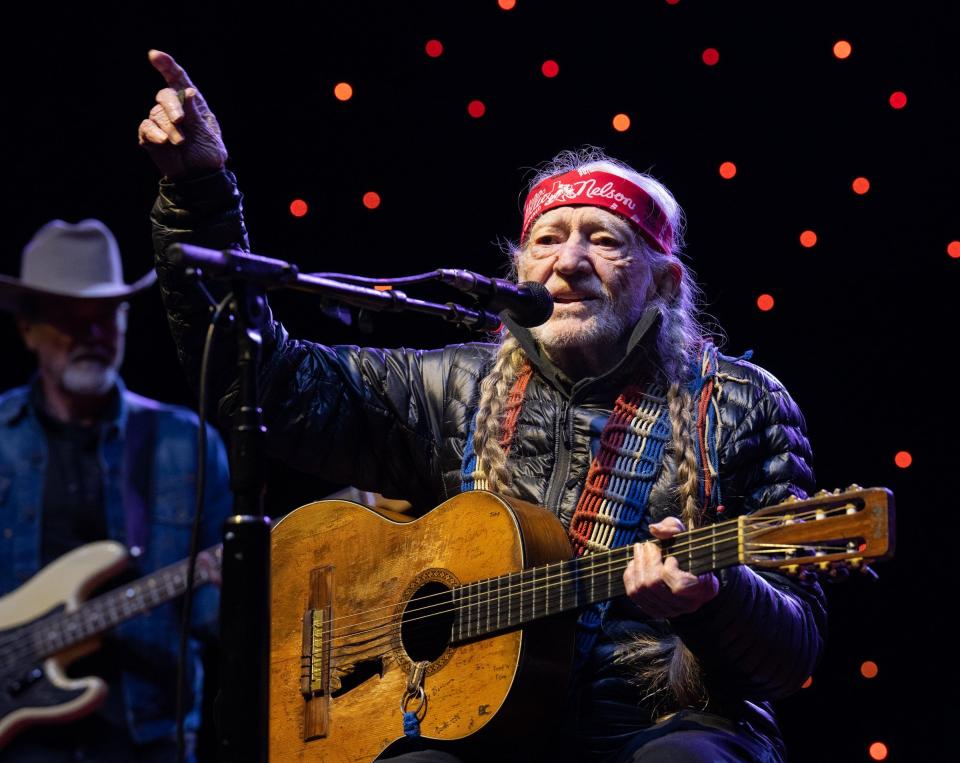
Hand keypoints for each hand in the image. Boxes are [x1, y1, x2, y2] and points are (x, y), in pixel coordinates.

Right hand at [138, 49, 227, 177]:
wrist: (199, 177)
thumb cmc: (207, 155)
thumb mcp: (207, 134)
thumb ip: (195, 114)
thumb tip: (189, 91)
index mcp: (193, 105)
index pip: (178, 80)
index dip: (167, 66)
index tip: (155, 55)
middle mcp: (175, 110)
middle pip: (164, 94)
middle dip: (172, 105)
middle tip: (180, 121)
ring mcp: (161, 122)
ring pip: (156, 113)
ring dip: (169, 128)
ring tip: (180, 143)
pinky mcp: (150, 135)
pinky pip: (146, 127)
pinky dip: (154, 133)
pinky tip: (164, 142)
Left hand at [623, 517, 719, 617]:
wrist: (691, 575)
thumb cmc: (691, 553)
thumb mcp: (687, 535)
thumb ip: (673, 528)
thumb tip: (654, 529)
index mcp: (703, 589)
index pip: (679, 586)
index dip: (669, 569)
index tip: (670, 556)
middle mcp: (688, 605)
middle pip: (654, 585)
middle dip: (646, 560)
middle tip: (645, 545)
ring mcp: (671, 611)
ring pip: (642, 590)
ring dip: (637, 566)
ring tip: (639, 551)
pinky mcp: (656, 611)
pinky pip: (634, 595)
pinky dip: (630, 577)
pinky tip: (634, 564)